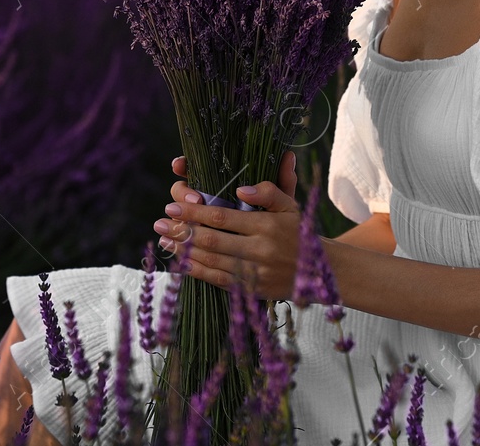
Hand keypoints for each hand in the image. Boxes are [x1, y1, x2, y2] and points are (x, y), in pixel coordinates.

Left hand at [156, 151, 299, 299]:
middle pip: (211, 241)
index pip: (222, 217)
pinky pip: (218, 280)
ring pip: (211, 262)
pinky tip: (180, 262)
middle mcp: (260, 251)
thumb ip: (268, 191)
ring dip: (183, 251)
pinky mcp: (251, 291)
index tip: (172, 206)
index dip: (194, 212)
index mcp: (267, 226)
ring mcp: (254, 274)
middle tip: (159, 222)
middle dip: (182, 231)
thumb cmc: (299, 233)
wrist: (321, 272)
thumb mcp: (290, 206)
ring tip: (164, 239)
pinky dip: (197, 272)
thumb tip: (240, 188)